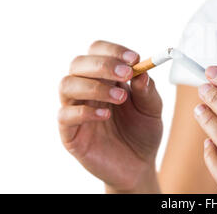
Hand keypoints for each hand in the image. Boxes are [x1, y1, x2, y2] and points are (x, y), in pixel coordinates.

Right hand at [58, 40, 162, 192]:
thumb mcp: (152, 110)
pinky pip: (65, 115)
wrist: (138, 165)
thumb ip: (147, 91)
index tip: (133, 58)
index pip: (98, 51)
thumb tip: (141, 72)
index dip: (113, 50)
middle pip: (79, 63)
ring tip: (120, 98)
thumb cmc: (142, 132)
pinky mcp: (70, 132)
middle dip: (102, 64)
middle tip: (126, 73)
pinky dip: (84, 111)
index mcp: (106, 78)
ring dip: (94, 86)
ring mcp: (76, 109)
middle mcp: (87, 89)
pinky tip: (106, 115)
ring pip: (67, 84)